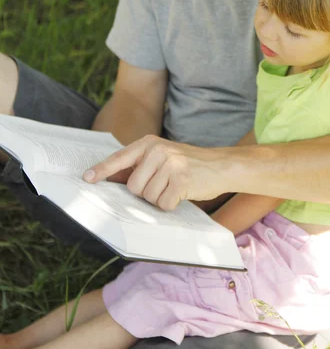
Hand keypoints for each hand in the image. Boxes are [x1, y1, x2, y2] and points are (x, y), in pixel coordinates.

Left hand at [83, 135, 233, 209]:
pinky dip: (171, 204)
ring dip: (160, 199)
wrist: (222, 165)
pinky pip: (163, 204)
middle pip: (133, 187)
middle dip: (145, 193)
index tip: (87, 179)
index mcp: (150, 143)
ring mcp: (170, 164)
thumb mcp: (164, 157)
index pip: (120, 158)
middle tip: (164, 185)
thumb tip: (114, 180)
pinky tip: (183, 193)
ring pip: (148, 197)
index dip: (102, 170)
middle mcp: (158, 151)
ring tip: (175, 187)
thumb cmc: (190, 164)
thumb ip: (141, 165)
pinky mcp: (181, 180)